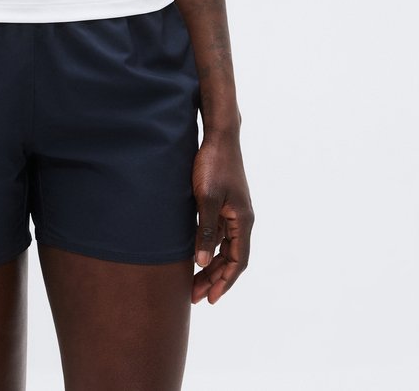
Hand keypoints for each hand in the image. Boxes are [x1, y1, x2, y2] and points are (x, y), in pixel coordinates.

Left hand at [191, 131, 253, 304]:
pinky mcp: (223, 204)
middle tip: (195, 297)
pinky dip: (207, 248)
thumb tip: (200, 262)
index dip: (224, 281)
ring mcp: (232, 212)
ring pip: (223, 247)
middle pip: (230, 257)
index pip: (237, 260)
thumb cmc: (213, 164)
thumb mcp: (206, 198)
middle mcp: (241, 219)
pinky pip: (218, 234)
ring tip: (193, 283)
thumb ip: (205, 230)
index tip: (211, 299)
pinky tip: (193, 255)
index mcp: (243, 221)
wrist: (219, 136)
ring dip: (210, 265)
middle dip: (214, 279)